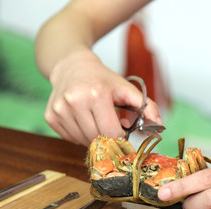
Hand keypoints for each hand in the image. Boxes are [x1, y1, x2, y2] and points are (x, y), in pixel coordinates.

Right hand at [44, 50, 160, 145]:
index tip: (125, 136)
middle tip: (112, 129)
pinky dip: (80, 136)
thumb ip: (147, 106)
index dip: (121, 138)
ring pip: (83, 142)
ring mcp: (60, 110)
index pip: (112, 133)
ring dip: (94, 138)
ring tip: (98, 122)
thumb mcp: (126, 89)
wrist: (71, 65)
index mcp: (96, 94)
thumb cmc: (102, 79)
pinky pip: (70, 139)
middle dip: (108, 139)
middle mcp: (75, 101)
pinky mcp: (50, 117)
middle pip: (97, 139)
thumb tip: (159, 126)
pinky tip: (84, 121)